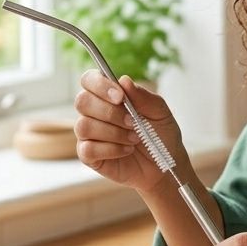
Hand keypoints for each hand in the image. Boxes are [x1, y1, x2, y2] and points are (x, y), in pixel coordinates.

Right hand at [74, 72, 187, 192]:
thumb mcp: (159, 112)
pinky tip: (126, 150)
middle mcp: (93, 112)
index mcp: (107, 95)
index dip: (100, 85)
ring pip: (84, 126)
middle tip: (132, 122)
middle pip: (82, 101)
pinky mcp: (89, 156)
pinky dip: (111, 149)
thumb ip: (143, 96)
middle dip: (110, 112)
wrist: (164, 165)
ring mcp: (88, 134)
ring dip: (113, 132)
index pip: (89, 80)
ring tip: (134, 138)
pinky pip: (88, 149)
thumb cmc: (160, 134)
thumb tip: (123, 80)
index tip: (120, 96)